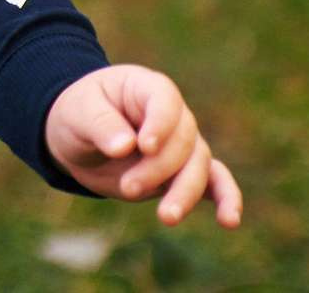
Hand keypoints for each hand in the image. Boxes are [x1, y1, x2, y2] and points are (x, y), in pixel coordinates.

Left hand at [44, 64, 242, 227]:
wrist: (79, 138)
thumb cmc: (79, 114)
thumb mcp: (79, 112)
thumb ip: (101, 125)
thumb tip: (124, 147)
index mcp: (147, 89)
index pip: (166, 101)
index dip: (160, 124)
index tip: (144, 146)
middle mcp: (174, 116)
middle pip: (184, 141)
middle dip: (158, 169)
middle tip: (127, 187)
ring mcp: (183, 145)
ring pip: (199, 166)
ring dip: (185, 192)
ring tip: (166, 217)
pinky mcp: (183, 173)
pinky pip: (214, 183)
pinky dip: (226, 199)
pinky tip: (230, 220)